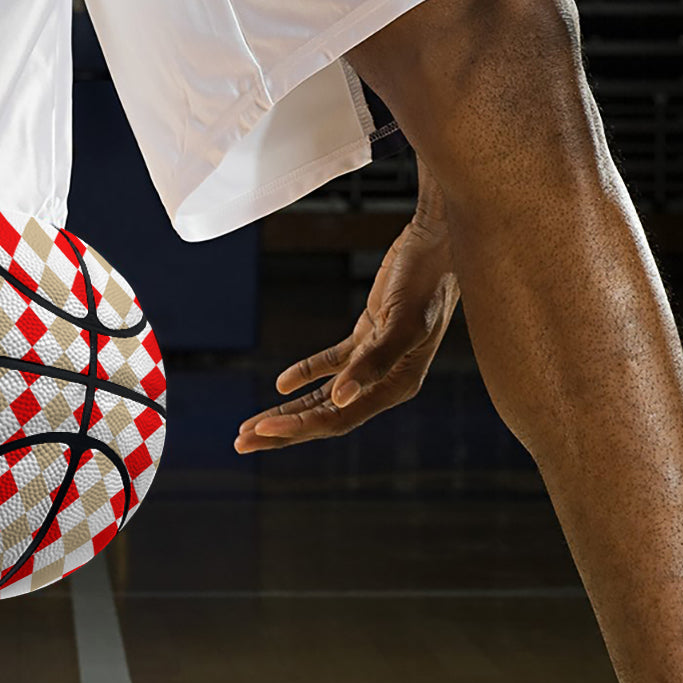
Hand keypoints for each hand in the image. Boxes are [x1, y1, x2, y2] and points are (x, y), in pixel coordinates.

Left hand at [235, 194, 457, 452]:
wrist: (440, 240)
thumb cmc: (428, 280)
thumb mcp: (403, 322)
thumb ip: (373, 363)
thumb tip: (339, 398)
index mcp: (397, 385)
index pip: (338, 418)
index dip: (298, 427)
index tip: (262, 431)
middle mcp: (386, 380)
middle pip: (325, 415)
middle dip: (283, 430)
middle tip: (241, 442)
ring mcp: (375, 359)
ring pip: (323, 395)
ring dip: (288, 410)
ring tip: (250, 425)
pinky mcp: (367, 336)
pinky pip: (331, 363)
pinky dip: (306, 373)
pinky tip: (281, 384)